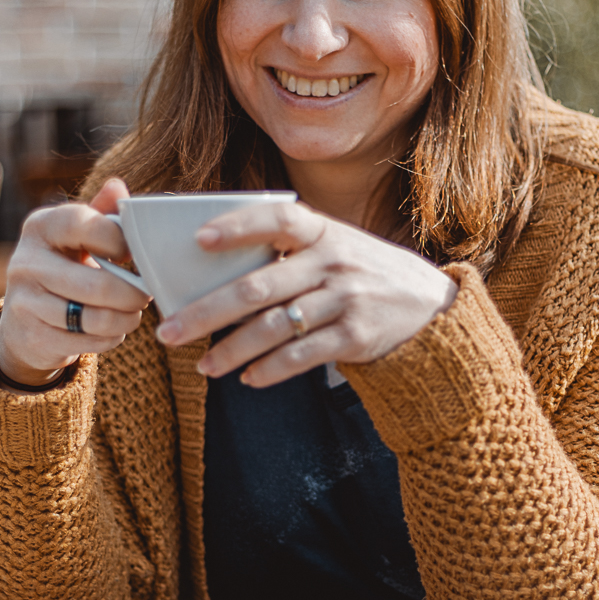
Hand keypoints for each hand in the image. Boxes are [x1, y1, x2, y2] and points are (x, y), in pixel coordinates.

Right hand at [0, 178, 151, 387]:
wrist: (24, 320)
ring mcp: (25, 301)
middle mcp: (26, 262)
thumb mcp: (77, 236)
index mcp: (41, 226)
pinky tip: (113, 329)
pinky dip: (110, 338)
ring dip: (127, 319)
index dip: (119, 240)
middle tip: (146, 295)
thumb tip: (117, 186)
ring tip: (134, 313)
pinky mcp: (33, 336)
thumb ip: (101, 213)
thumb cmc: (65, 266)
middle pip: (99, 285)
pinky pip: (88, 342)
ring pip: (96, 318)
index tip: (132, 254)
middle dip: (134, 294)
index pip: (85, 225)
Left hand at [155, 200, 457, 386]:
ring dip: (231, 350)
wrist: (430, 305)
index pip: (277, 220)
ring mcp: (345, 299)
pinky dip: (270, 369)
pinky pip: (302, 355)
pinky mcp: (356, 336)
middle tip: (168, 332)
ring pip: (273, 327)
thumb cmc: (362, 272)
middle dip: (205, 312)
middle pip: (257, 287)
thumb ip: (289, 249)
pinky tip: (247, 379)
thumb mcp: (335, 246)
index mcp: (323, 231)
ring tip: (202, 366)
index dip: (238, 227)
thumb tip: (213, 260)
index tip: (198, 240)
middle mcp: (333, 262)